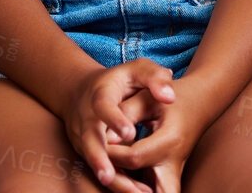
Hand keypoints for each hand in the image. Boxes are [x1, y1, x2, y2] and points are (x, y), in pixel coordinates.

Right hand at [60, 57, 176, 191]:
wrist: (82, 91)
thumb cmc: (119, 80)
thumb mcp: (136, 69)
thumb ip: (154, 77)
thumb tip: (170, 96)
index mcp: (100, 96)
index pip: (104, 108)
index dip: (116, 120)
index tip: (131, 133)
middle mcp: (87, 120)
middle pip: (90, 141)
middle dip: (100, 160)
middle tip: (110, 177)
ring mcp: (83, 139)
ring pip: (93, 161)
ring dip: (110, 179)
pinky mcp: (86, 153)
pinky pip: (99, 168)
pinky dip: (115, 182)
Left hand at [103, 78, 210, 192]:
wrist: (201, 100)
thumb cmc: (171, 97)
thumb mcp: (148, 98)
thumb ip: (126, 113)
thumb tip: (106, 139)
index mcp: (170, 140)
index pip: (134, 158)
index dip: (112, 153)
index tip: (101, 143)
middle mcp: (175, 162)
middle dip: (132, 192)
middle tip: (113, 180)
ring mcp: (175, 172)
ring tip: (121, 183)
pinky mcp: (170, 176)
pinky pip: (158, 192)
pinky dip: (142, 191)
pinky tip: (127, 182)